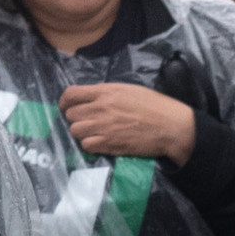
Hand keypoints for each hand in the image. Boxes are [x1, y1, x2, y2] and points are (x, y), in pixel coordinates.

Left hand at [59, 82, 194, 163]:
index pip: (70, 94)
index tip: (68, 107)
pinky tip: (100, 142)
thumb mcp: (128, 90)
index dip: (65, 102)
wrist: (170, 126)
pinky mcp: (109, 144)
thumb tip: (91, 98)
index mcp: (105, 92)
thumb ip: (107, 93)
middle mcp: (100, 108)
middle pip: (70, 114)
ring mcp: (103, 127)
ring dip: (82, 132)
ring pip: (75, 131)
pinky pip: (86, 146)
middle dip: (75, 118)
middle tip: (86, 122)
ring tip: (94, 133)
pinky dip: (90, 145)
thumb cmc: (154, 105)